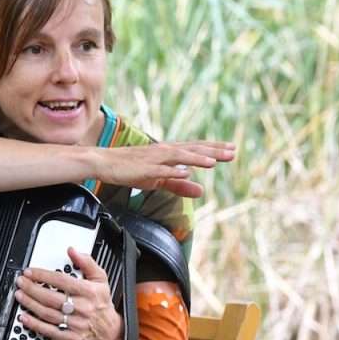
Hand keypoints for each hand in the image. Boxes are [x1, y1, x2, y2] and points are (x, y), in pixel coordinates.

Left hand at [13, 247, 121, 339]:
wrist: (111, 331)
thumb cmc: (102, 303)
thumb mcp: (101, 279)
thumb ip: (87, 263)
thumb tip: (73, 251)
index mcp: (88, 291)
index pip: (61, 281)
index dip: (43, 275)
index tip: (31, 272)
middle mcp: (81, 308)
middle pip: (51, 297)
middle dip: (32, 289)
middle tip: (21, 282)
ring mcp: (76, 324)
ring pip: (48, 313)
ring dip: (30, 304)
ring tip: (20, 295)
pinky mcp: (71, 337)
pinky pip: (50, 331)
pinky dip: (35, 325)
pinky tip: (24, 318)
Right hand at [95, 140, 235, 196]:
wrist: (105, 163)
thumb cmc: (131, 169)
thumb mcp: (159, 179)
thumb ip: (180, 185)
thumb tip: (201, 190)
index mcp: (169, 152)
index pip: (196, 148)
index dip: (214, 148)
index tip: (232, 148)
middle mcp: (164, 152)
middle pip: (193, 150)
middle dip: (213, 151)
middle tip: (233, 152)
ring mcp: (154, 159)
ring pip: (180, 157)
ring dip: (197, 159)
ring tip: (214, 161)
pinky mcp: (144, 169)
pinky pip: (161, 171)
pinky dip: (174, 171)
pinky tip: (186, 173)